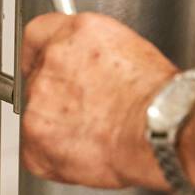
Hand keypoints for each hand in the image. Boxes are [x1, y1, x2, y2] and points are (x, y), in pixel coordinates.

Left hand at [19, 12, 175, 190]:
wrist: (159, 128)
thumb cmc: (158, 99)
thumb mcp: (129, 53)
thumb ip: (94, 57)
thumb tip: (88, 71)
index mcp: (76, 33)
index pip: (37, 35)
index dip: (41, 56)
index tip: (43, 67)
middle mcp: (52, 61)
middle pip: (36, 79)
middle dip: (56, 99)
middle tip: (84, 115)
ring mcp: (38, 101)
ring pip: (35, 117)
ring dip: (56, 129)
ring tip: (92, 137)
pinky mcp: (34, 139)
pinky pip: (35, 153)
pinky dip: (54, 160)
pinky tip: (82, 154)